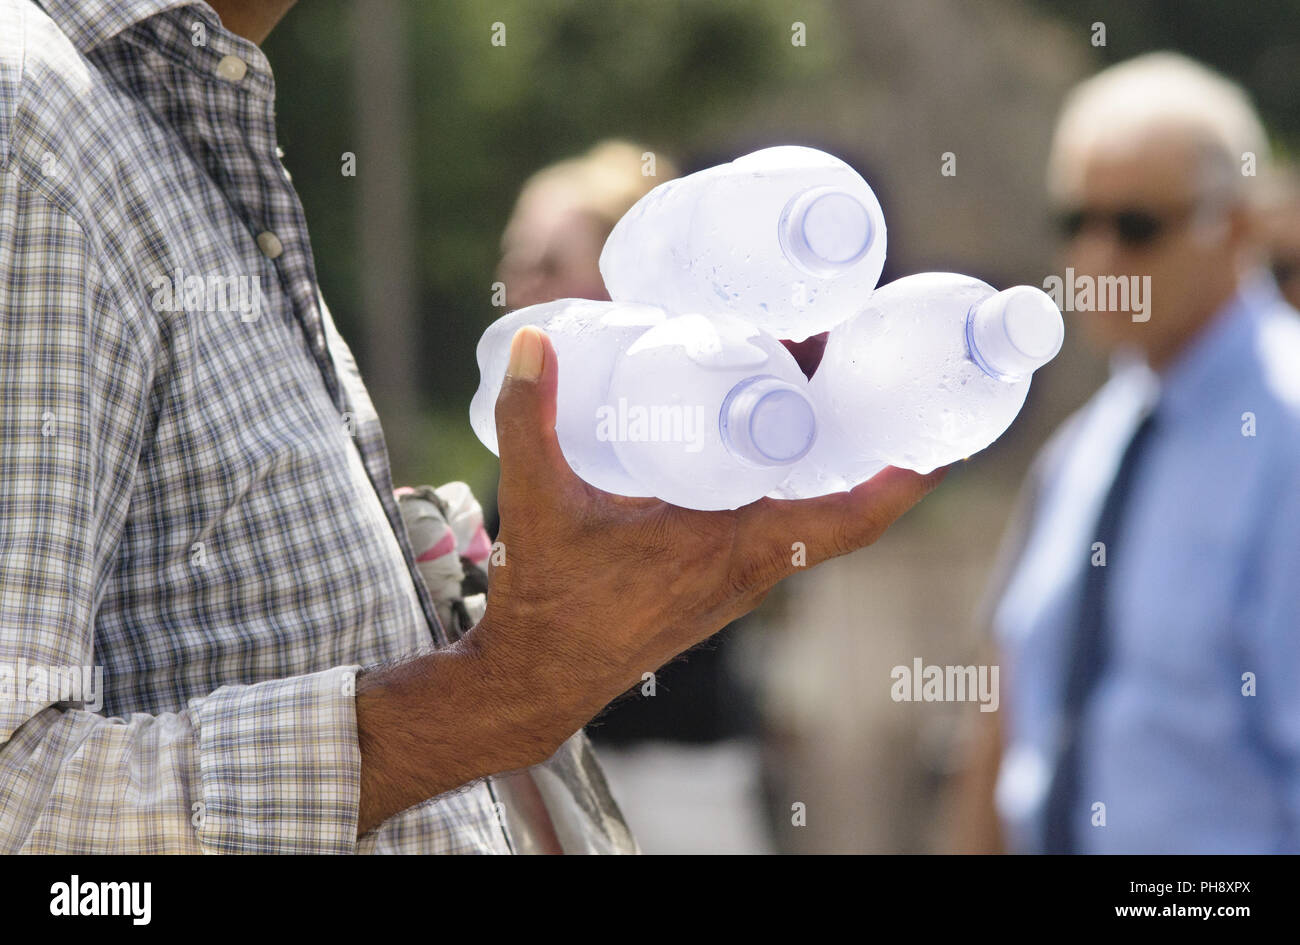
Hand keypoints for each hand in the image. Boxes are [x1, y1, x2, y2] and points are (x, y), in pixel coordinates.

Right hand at [466, 325, 946, 758]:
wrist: (536, 681)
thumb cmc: (548, 605)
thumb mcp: (538, 503)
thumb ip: (527, 417)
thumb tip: (531, 336)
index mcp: (731, 548)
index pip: (846, 519)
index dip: (900, 479)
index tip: (937, 435)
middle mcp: (749, 567)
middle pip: (834, 495)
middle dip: (851, 426)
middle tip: (845, 352)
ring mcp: (735, 581)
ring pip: (805, 511)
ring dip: (818, 454)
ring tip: (807, 379)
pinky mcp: (713, 584)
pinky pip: (776, 529)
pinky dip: (786, 482)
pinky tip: (754, 440)